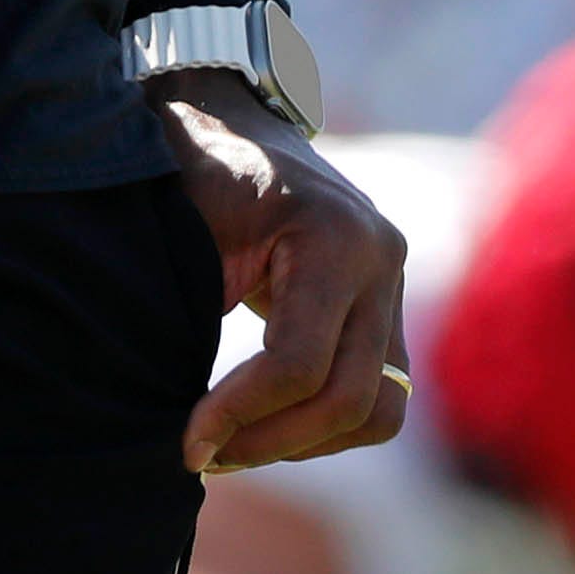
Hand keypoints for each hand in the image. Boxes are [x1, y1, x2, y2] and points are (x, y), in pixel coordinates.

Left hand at [155, 67, 409, 472]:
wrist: (229, 118)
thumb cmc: (194, 166)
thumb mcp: (182, 224)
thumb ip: (191, 307)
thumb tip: (187, 421)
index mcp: (334, 234)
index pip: (299, 364)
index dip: (238, 416)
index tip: (186, 441)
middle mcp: (381, 259)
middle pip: (348, 399)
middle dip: (270, 440)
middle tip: (202, 455)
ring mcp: (392, 286)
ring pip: (379, 412)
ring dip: (306, 444)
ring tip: (234, 444)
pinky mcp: (387, 310)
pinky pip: (380, 398)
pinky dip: (326, 425)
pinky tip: (266, 423)